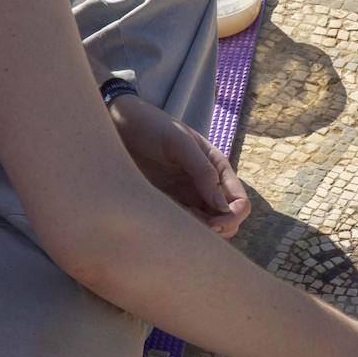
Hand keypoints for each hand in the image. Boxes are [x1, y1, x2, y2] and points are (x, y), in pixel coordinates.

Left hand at [109, 94, 249, 239]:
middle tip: (197, 227)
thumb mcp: (180, 143)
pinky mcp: (166, 204)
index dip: (232, 216)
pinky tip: (165, 220)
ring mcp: (186, 196)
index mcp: (217, 168)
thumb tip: (222, 206)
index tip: (215, 222)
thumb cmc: (152, 126)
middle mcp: (206, 185)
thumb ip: (203, 171)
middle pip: (227, 219)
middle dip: (219, 228)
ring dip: (199, 232)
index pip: (239, 202)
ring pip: (206, 227)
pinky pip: (181, 225)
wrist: (118, 125)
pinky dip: (180, 230)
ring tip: (178, 222)